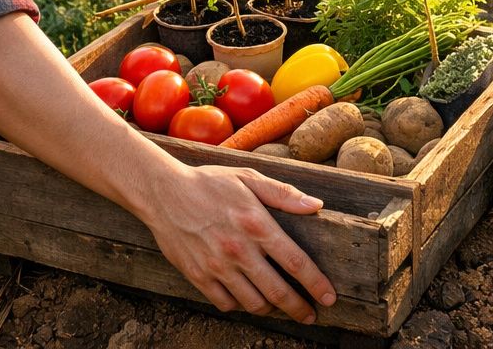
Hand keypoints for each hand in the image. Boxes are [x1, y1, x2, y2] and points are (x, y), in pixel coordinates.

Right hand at [132, 162, 337, 323]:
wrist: (162, 192)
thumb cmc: (209, 183)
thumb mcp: (247, 178)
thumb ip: (283, 194)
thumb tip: (316, 205)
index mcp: (256, 224)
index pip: (296, 263)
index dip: (316, 284)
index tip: (329, 297)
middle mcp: (238, 249)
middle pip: (278, 291)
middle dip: (299, 308)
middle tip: (310, 314)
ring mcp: (217, 265)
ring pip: (253, 303)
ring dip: (271, 309)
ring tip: (278, 305)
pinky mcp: (198, 276)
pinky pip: (226, 303)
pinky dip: (240, 305)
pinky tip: (246, 297)